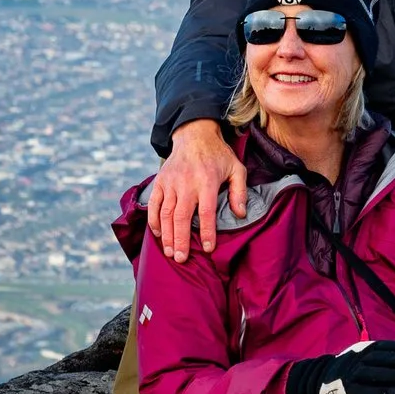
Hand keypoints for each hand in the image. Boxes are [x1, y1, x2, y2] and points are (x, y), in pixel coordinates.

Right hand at [150, 118, 246, 264]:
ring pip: (166, 213)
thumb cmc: (218, 155)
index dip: (206, 232)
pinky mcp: (160, 182)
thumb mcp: (236, 168)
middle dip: (180, 240)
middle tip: (181, 259)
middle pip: (181, 217)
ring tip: (170, 253)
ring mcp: (171, 183)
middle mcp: (186, 183)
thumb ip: (240, 191)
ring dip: (166, 235)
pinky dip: (154, 220)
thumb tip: (240, 214)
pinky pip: (154, 204)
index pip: (206, 212)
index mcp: (207, 181)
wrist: (194, 134)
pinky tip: (157, 234)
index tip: (207, 248)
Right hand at [284, 340, 394, 393]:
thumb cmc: (354, 368)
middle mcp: (356, 359)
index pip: (384, 346)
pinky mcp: (344, 390)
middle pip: (377, 357)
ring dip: (384, 374)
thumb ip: (392, 353)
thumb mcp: (368, 355)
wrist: (321, 380)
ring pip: (367, 373)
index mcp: (364, 350)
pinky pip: (357, 392)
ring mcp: (349, 374)